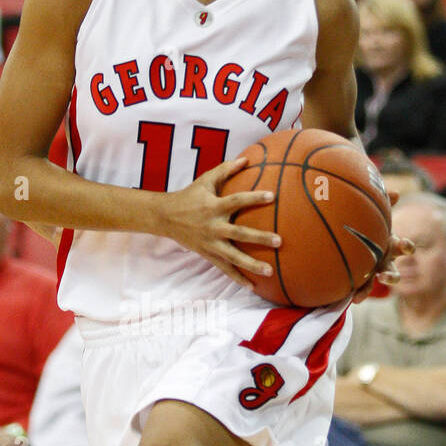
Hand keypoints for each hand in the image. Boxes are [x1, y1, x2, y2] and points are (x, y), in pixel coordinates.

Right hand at [161, 157, 280, 288]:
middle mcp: (213, 226)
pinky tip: (253, 286)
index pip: (237, 200)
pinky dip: (238, 278)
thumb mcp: (205, 180)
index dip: (254, 198)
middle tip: (279, 241)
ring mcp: (210, 243)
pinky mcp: (207, 254)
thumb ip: (226, 169)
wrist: (165, 217)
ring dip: (252, 265)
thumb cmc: (189, 195)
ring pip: (233, 256)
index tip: (272, 195)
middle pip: (239, 233)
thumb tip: (247, 159)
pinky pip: (225, 269)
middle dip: (259, 237)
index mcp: (213, 207)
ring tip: (270, 271)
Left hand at [354, 189, 412, 300]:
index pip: (403, 247)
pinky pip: (363, 288)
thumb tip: (396, 192)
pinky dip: (360, 293)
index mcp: (390, 244)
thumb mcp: (377, 215)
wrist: (356, 239)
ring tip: (365, 293)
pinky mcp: (364, 280)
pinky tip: (352, 298)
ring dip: (372, 289)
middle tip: (385, 277)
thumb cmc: (370, 224)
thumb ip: (385, 204)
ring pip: (377, 283)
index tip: (406, 247)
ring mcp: (375, 272)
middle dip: (391, 275)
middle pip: (393, 269)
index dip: (406, 247)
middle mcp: (386, 260)